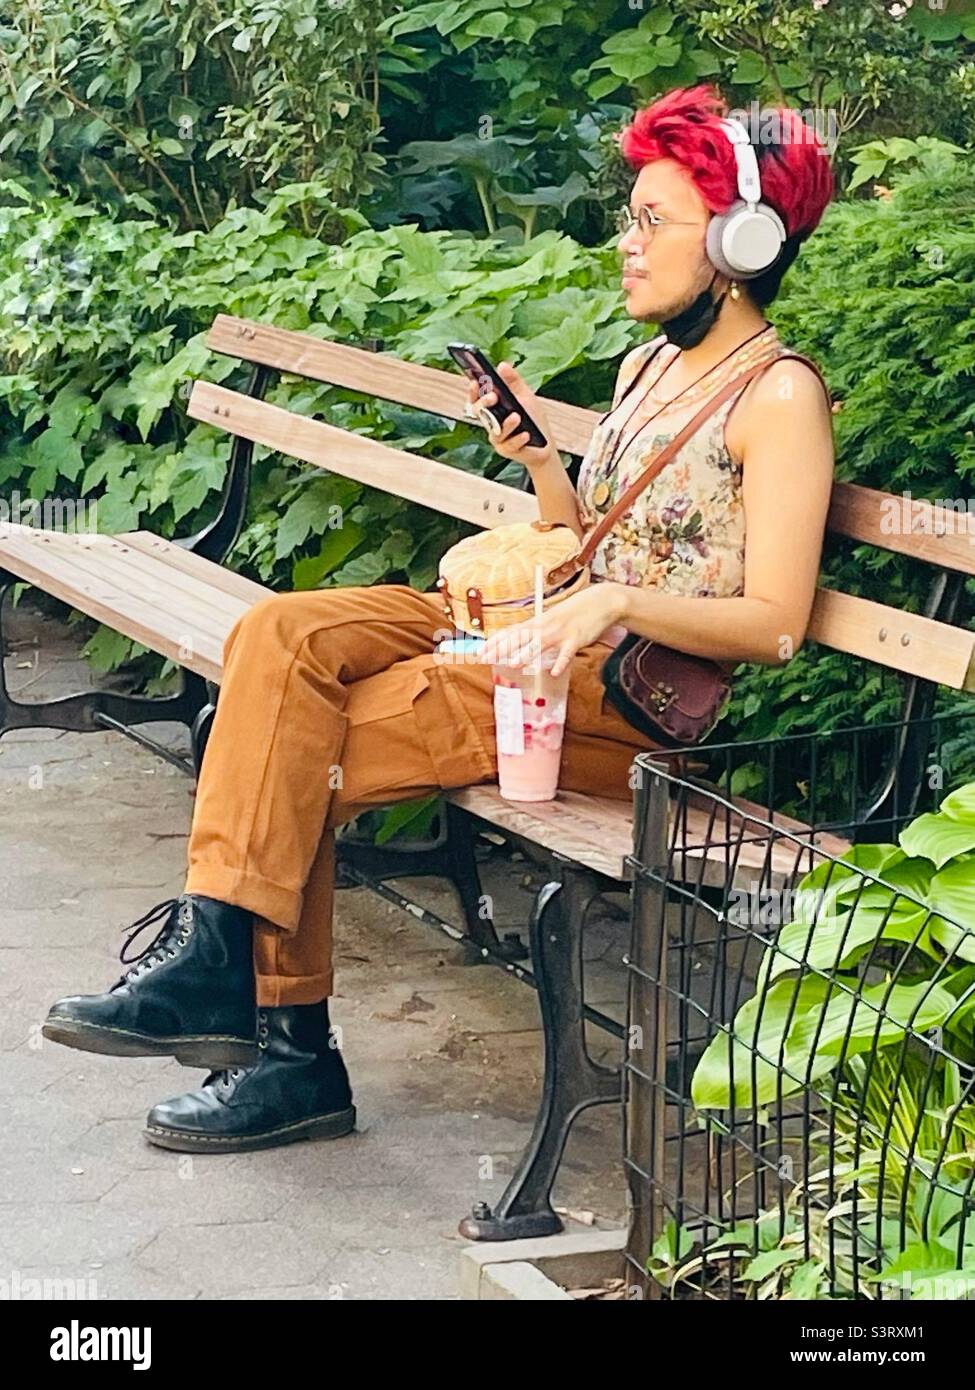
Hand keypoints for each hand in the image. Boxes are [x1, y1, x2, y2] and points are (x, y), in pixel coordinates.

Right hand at [467, 362, 558, 471]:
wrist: (545, 444)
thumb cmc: (533, 419)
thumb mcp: (525, 396)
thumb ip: (513, 382)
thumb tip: (501, 364)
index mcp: (493, 409)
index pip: (477, 399)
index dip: (473, 391)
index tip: (475, 381)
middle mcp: (491, 424)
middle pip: (479, 414)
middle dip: (484, 404)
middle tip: (493, 396)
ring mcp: (498, 439)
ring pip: (495, 431)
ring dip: (506, 424)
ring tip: (516, 416)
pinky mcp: (508, 451)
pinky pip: (510, 445)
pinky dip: (518, 439)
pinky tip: (526, 434)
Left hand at [479, 583, 625, 678]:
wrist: (601, 601)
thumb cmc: (575, 612)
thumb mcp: (552, 619)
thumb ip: (538, 630)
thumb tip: (522, 642)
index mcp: (538, 622)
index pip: (511, 632)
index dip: (495, 642)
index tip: (479, 651)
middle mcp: (546, 626)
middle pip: (520, 637)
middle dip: (501, 648)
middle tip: (485, 658)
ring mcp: (561, 632)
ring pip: (540, 643)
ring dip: (527, 653)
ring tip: (513, 664)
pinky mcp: (577, 638)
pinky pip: (568, 652)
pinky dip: (561, 662)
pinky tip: (555, 672)